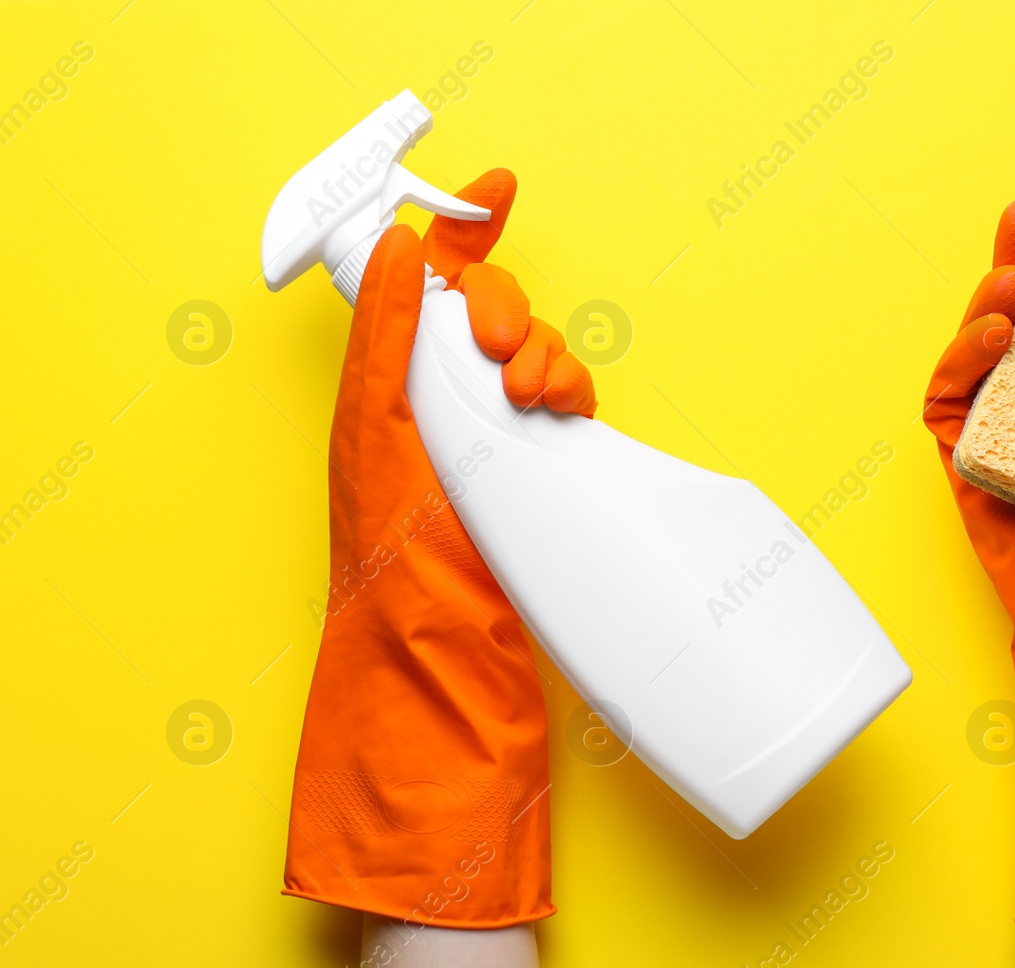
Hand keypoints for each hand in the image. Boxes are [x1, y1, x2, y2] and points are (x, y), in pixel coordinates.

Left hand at [284, 170, 587, 927]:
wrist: (446, 665)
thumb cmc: (397, 566)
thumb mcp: (377, 439)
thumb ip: (389, 341)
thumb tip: (401, 248)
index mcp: (386, 388)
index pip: (421, 282)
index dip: (458, 228)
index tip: (497, 189)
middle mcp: (439, 405)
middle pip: (485, 309)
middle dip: (504, 306)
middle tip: (502, 351)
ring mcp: (494, 440)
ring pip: (534, 351)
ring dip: (544, 353)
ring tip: (537, 397)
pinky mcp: (543, 473)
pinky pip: (566, 401)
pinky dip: (570, 389)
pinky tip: (565, 414)